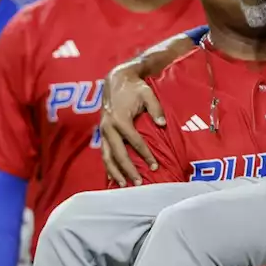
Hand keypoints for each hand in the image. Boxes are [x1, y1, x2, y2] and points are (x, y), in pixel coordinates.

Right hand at [100, 62, 163, 186]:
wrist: (116, 80)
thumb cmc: (134, 87)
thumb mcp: (147, 94)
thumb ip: (156, 109)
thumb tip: (163, 125)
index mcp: (120, 119)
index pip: (134, 142)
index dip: (145, 155)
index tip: (154, 166)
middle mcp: (108, 127)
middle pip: (118, 154)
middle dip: (128, 169)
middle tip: (138, 183)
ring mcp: (103, 131)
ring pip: (107, 156)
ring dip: (115, 172)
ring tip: (123, 185)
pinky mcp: (102, 133)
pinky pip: (104, 153)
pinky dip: (108, 166)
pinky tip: (113, 177)